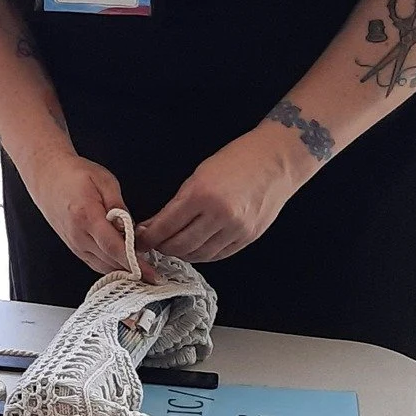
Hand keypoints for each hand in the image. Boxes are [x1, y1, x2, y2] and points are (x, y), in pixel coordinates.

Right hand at [17, 148, 153, 280]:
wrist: (47, 175)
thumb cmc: (73, 174)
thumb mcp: (105, 181)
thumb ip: (119, 207)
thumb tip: (130, 229)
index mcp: (86, 216)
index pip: (113, 247)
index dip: (134, 262)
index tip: (149, 272)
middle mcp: (78, 234)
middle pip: (109, 261)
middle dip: (133, 268)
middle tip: (154, 271)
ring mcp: (74, 243)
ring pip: (102, 266)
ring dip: (122, 269)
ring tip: (141, 266)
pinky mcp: (73, 246)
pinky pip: (94, 263)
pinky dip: (110, 265)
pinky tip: (123, 261)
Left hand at [138, 130, 305, 263]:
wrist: (277, 160)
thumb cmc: (236, 160)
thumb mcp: (199, 174)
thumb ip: (178, 203)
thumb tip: (155, 224)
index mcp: (201, 194)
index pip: (165, 226)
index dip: (148, 236)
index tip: (139, 239)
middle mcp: (219, 215)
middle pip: (180, 245)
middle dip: (162, 247)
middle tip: (153, 244)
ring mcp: (236, 229)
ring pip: (199, 254)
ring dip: (181, 254)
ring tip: (171, 247)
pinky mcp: (248, 237)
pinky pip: (219, 254)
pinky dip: (202, 255)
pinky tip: (194, 249)